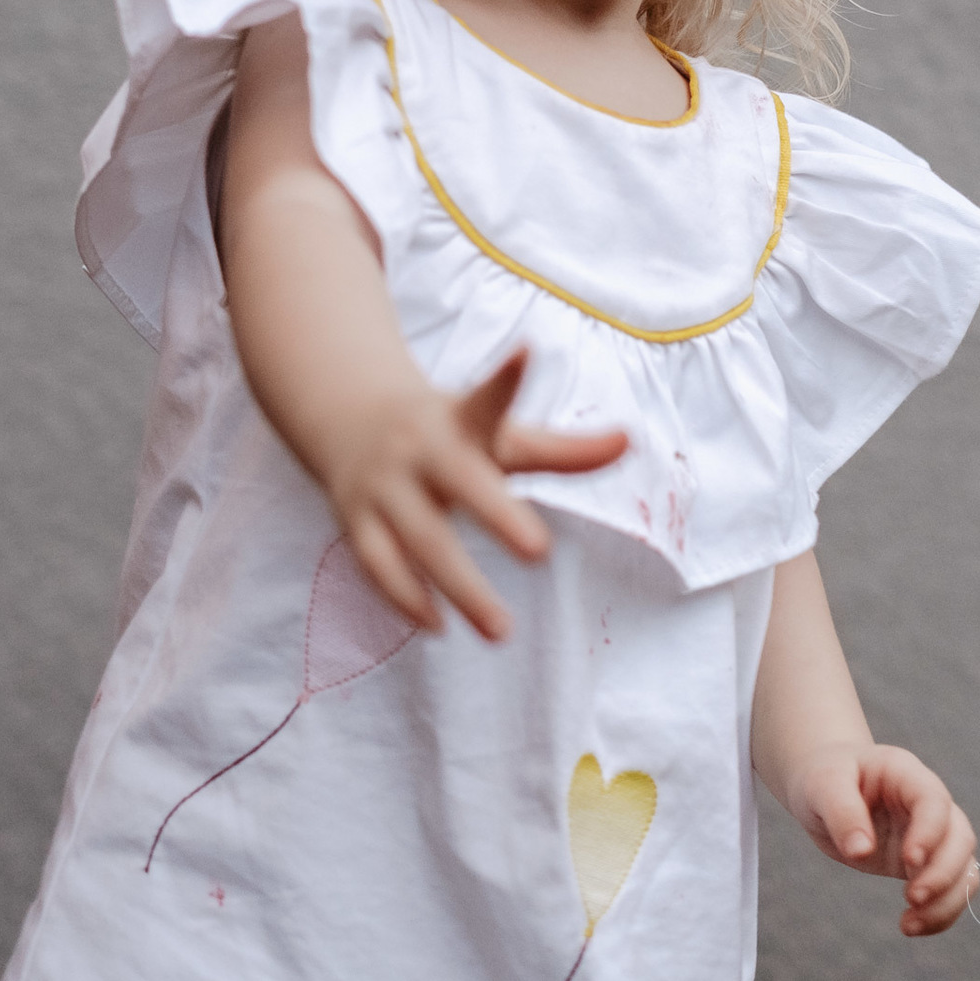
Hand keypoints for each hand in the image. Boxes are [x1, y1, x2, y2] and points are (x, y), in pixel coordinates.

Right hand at [316, 349, 626, 642]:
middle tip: (540, 552)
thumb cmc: (447, 433)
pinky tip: (440, 627)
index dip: (508, 377)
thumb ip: (563, 451)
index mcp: (462, 421)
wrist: (349, 415)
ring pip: (419, 539)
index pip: (489, 399)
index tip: (527, 349)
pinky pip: (379, 565)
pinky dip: (406, 598)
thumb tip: (630, 442)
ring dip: (458, 586)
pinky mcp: (358, 521)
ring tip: (501, 631)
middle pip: (461, 484)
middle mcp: (422, 449)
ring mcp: (385, 486)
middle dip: (497, 517)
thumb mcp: (501, 436)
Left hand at [788, 741, 978, 935]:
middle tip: (911, 898)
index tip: (909, 862)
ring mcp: (931, 834)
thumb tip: (861, 851)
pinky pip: (951, 890)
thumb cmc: (824, 778)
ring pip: (965, 868)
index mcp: (905, 772)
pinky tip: (910, 926)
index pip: (934, 800)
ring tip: (908, 925)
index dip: (930, 832)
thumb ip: (842, 811)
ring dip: (947, 901)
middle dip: (943, 873)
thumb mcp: (822, 785)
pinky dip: (940, 913)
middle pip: (960, 837)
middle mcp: (927, 803)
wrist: (824, 791)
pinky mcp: (926, 863)